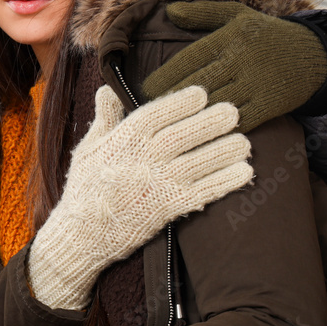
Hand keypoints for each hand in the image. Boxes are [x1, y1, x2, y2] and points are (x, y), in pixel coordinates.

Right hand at [28, 85, 251, 310]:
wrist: (82, 234)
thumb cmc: (85, 188)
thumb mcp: (89, 148)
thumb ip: (104, 119)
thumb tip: (107, 91)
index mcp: (123, 139)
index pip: (157, 113)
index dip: (182, 102)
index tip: (201, 93)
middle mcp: (144, 158)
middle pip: (183, 134)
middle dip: (211, 122)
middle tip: (233, 111)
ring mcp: (158, 184)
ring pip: (198, 161)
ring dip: (224, 149)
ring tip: (244, 141)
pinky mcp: (169, 208)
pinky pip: (204, 191)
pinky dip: (226, 181)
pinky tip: (244, 172)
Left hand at [143, 1, 326, 132]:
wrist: (314, 54)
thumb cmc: (267, 33)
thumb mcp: (237, 14)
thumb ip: (202, 14)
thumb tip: (168, 11)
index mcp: (230, 37)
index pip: (190, 58)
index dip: (166, 75)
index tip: (146, 88)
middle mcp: (241, 60)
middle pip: (199, 84)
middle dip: (172, 99)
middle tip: (150, 112)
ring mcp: (256, 84)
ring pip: (216, 104)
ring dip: (192, 117)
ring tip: (168, 126)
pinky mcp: (269, 104)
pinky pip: (240, 120)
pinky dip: (220, 129)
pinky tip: (200, 137)